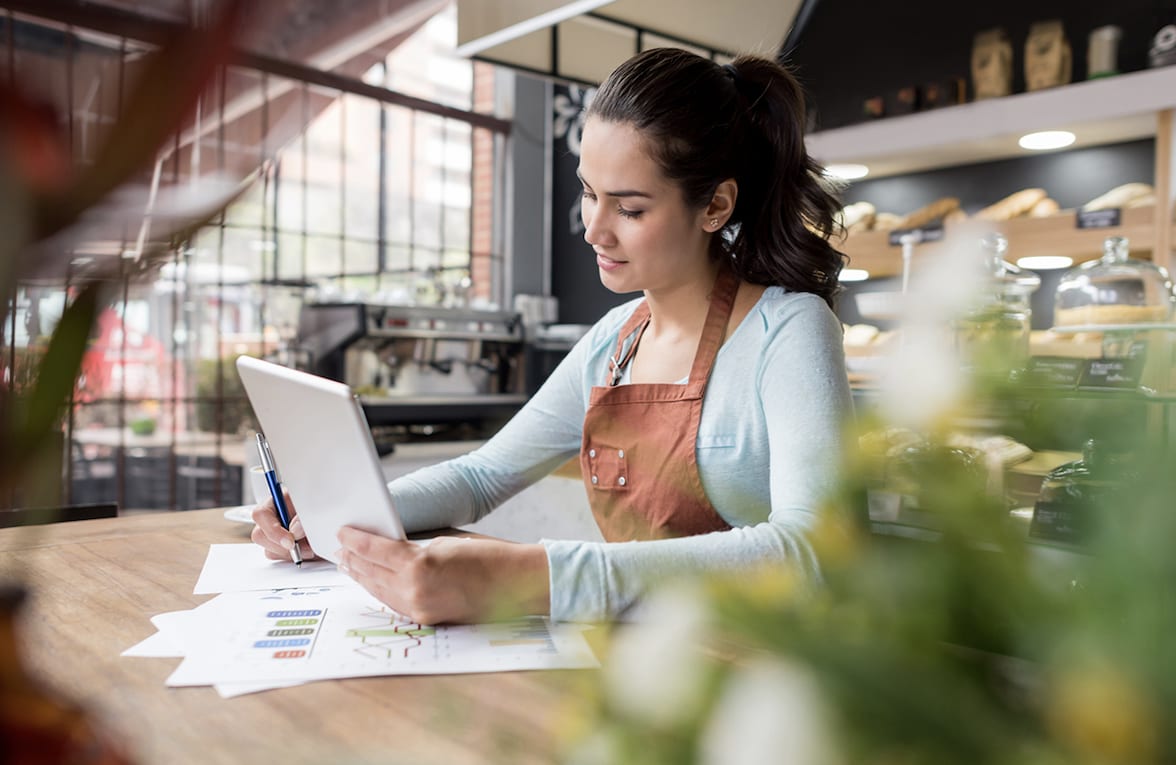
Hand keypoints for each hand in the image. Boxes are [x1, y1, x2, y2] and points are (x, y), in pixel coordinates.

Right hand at [250, 490, 317, 561]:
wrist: (331, 518)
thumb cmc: (320, 506)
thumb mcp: (313, 505)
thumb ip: (302, 517)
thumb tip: (294, 531)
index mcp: (275, 502)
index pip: (261, 515)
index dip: (273, 530)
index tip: (290, 542)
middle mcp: (271, 519)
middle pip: (260, 536)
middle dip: (282, 546)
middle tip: (305, 548)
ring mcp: (274, 534)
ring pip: (270, 550)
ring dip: (291, 553)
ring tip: (311, 547)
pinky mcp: (280, 547)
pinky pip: (280, 557)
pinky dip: (294, 557)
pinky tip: (308, 550)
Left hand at [335, 528, 549, 624]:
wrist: (516, 584)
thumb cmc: (488, 555)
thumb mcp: (446, 541)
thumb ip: (415, 547)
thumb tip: (389, 548)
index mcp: (419, 564)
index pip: (376, 550)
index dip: (356, 540)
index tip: (342, 532)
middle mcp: (415, 590)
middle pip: (372, 573)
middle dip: (354, 560)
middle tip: (339, 549)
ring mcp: (420, 608)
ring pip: (379, 591)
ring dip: (363, 578)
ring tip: (349, 565)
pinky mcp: (427, 619)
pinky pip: (395, 603)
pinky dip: (381, 591)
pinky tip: (374, 583)